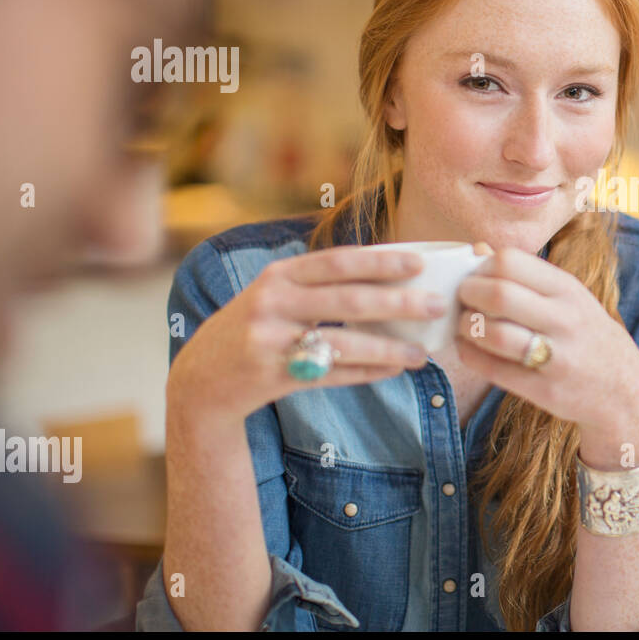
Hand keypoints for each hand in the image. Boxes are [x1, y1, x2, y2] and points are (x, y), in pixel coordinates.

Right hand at [168, 245, 445, 426]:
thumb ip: (321, 285)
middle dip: (398, 303)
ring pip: (342, 343)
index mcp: (279, 274)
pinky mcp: (271, 375)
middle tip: (437, 305)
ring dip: (388, 348)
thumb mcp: (278, 294)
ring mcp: (269, 340)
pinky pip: (330, 375)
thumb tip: (391, 277)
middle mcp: (272, 302)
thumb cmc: (256, 327)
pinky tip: (393, 370)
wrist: (201, 378)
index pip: (337, 262)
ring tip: (422, 353)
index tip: (420, 263)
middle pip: (347, 301)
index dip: (380, 262)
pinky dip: (365, 373)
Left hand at [452, 245, 638, 437]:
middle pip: (498, 294)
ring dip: (466, 328)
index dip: (481, 267)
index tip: (475, 277)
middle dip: (468, 295)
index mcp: (568, 289)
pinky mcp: (546, 390)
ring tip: (465, 326)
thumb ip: (525, 274)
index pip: (510, 261)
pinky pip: (494, 370)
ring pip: (494, 334)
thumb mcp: (567, 297)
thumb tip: (477, 250)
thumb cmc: (584, 335)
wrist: (622, 390)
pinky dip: (471, 356)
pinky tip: (470, 349)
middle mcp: (566, 319)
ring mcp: (558, 356)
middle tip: (462, 300)